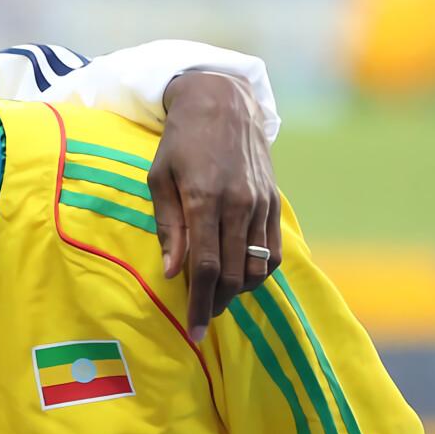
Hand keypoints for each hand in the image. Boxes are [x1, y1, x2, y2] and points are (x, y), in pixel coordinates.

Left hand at [149, 71, 280, 343]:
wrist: (223, 103)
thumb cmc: (179, 142)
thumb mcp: (159, 179)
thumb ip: (168, 227)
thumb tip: (171, 272)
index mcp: (205, 200)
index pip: (206, 267)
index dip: (200, 303)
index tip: (194, 330)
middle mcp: (239, 205)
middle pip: (234, 274)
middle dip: (218, 303)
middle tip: (201, 319)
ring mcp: (262, 204)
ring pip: (258, 266)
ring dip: (238, 291)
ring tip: (217, 298)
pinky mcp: (275, 201)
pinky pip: (274, 250)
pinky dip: (259, 271)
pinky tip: (240, 277)